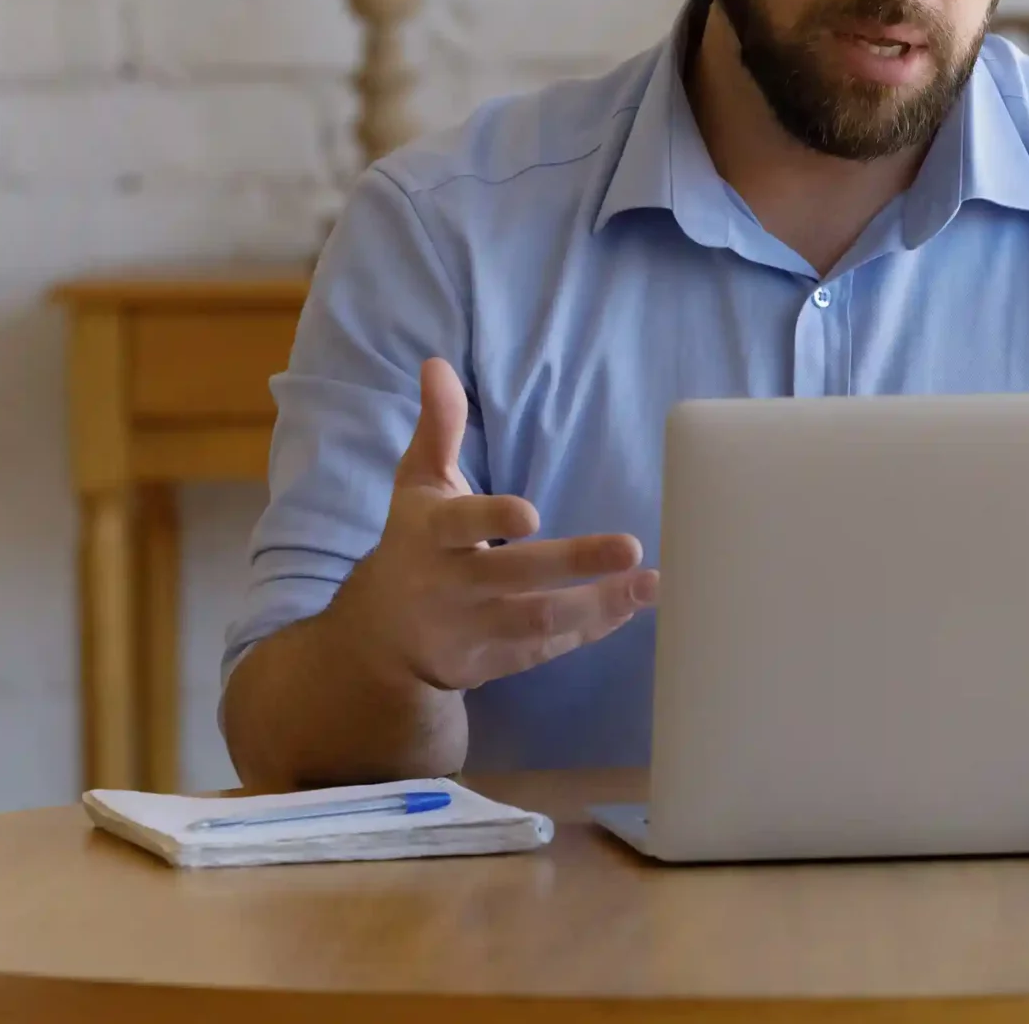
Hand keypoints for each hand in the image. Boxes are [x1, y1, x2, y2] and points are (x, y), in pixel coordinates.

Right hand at [333, 357, 657, 692]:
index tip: (532, 514)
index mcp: (430, 536)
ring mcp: (473, 631)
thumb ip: (438, 428)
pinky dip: (589, 630)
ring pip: (536, 622)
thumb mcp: (417, 486)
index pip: (459, 526)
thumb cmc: (413, 545)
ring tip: (649, 583)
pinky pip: (546, 650)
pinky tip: (631, 607)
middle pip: (513, 578)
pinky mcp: (495, 664)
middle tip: (631, 546)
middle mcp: (451, 586)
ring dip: (597, 605)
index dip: (491, 521)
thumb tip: (439, 365)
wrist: (380, 641)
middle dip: (573, 563)